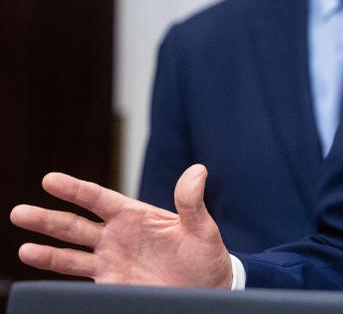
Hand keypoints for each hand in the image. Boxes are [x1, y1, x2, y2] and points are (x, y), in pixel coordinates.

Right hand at [10, 164, 232, 287]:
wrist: (208, 289)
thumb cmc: (206, 256)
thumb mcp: (202, 229)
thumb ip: (192, 203)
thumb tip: (198, 170)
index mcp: (135, 216)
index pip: (98, 198)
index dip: (74, 190)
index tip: (49, 180)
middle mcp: (116, 236)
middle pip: (75, 225)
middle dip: (47, 219)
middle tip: (19, 212)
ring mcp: (110, 260)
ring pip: (69, 252)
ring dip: (45, 250)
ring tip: (22, 246)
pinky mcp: (109, 284)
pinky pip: (77, 280)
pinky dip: (56, 276)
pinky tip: (38, 272)